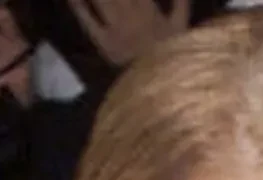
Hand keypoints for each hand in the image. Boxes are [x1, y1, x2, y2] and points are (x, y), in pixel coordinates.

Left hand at [69, 0, 185, 71]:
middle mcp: (131, 14)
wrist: (164, 88)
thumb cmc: (176, 58)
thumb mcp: (184, 28)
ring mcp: (116, 28)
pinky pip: (88, 21)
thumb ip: (181, 4)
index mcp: (149, 10)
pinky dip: (78, 7)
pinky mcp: (104, 42)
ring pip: (101, 0)